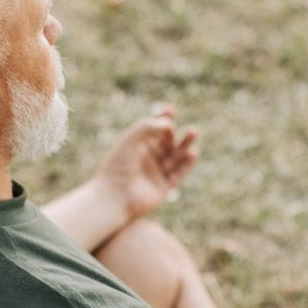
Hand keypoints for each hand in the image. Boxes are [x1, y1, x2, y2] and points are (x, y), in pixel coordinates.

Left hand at [92, 104, 198, 220]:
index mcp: (135, 147)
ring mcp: (154, 174)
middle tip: (187, 125)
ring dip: (184, 145)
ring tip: (193, 132)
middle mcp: (145, 160)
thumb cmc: (117, 167)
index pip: (152, 130)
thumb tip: (169, 123)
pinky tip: (193, 153)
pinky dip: (186, 164)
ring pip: (173, 157)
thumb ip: (148, 127)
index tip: (171, 109)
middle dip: (176, 133)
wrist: (114, 198)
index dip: (162, 118)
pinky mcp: (162, 188)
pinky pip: (177, 174)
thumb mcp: (130, 140)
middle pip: (165, 143)